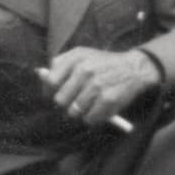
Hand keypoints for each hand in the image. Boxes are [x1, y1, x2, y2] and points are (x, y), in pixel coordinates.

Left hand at [42, 46, 161, 127]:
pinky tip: (98, 110)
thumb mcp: (82, 55)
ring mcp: (97, 85)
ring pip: (74, 112)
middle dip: (66, 104)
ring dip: (80, 113)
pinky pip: (89, 119)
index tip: (54, 95)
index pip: (51, 81)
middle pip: (60, 100)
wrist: (134, 68)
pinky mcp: (108, 99)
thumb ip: (60, 64)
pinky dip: (92, 118)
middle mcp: (85, 70)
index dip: (49, 92)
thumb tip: (40, 74)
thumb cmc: (103, 64)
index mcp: (76, 57)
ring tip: (88, 105)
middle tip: (74, 102)